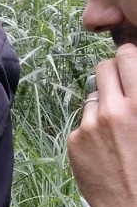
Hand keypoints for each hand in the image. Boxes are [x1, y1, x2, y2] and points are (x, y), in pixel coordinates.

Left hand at [68, 43, 136, 206]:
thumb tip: (134, 78)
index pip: (126, 56)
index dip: (128, 59)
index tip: (131, 67)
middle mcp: (115, 110)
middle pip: (102, 68)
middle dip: (112, 74)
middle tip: (121, 90)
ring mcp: (91, 126)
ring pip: (92, 96)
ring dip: (102, 105)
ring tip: (118, 129)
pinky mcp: (75, 142)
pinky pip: (82, 123)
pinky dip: (91, 130)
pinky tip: (106, 150)